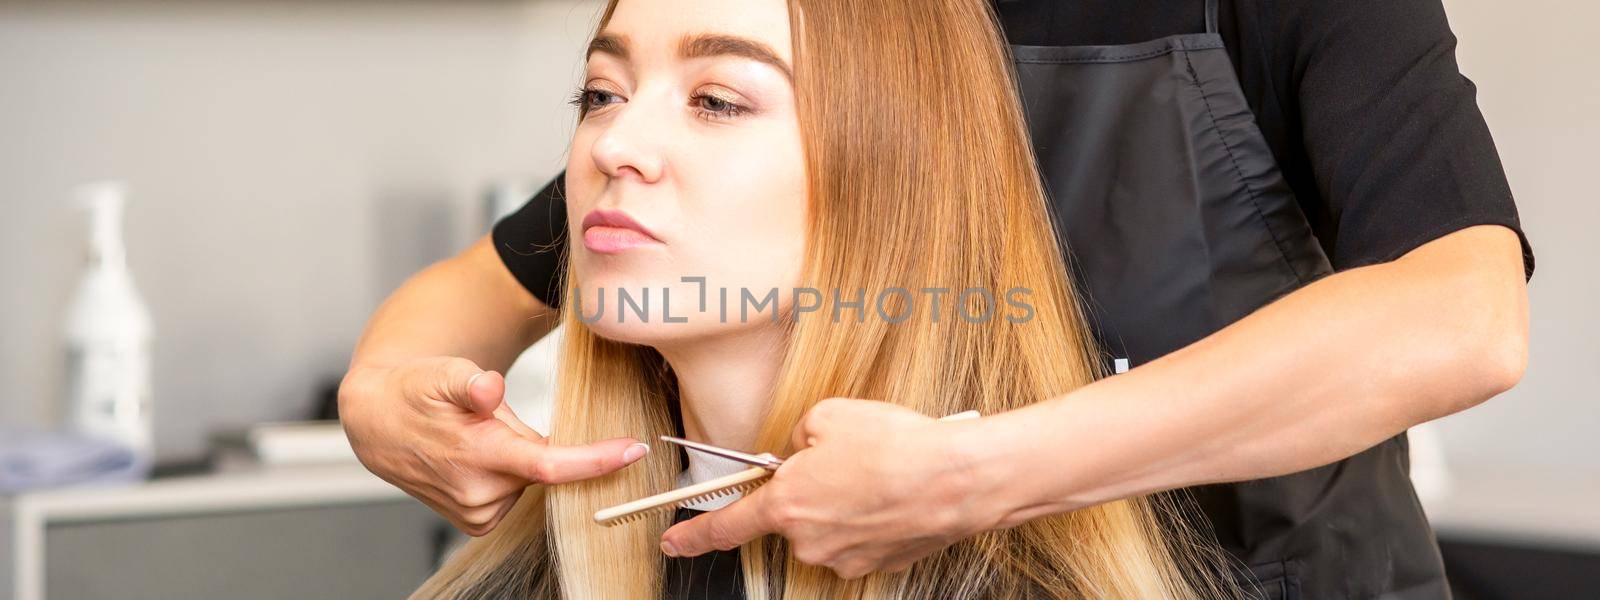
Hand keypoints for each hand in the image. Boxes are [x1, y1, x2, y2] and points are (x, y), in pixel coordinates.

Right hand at [338, 357, 649, 535]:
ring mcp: (477, 512)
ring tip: (478, 436)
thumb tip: (490, 388)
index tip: (634, 450)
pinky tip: (479, 456)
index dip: (596, 461)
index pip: (551, 466)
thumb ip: (469, 381)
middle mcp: (480, 493)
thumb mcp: (442, 372)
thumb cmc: (416, 392)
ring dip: (519, 457)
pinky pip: (515, 494)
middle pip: (545, 468)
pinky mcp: (476, 522)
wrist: (377, 423)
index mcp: (481, 455)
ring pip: (530, 481)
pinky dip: (509, 474)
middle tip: (496, 419)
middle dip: (537, 440)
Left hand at [659, 399, 1007, 578]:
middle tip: (843, 459)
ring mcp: (845, 558)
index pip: (725, 526)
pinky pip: (859, 535)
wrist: (958, 478)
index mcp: (786, 504)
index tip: (672, 543)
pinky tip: (893, 490)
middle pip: (791, 515)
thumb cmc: (896, 444)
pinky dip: (870, 515)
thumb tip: (800, 449)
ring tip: (878, 472)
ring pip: (828, 525)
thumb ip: (798, 435)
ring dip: (843, 501)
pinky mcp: (878, 564)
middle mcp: (810, 541)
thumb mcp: (830, 415)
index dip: (693, 536)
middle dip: (808, 489)